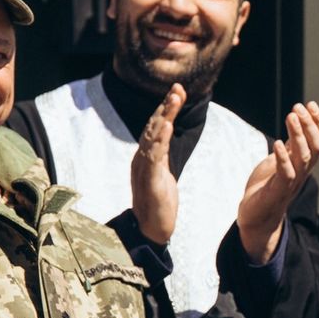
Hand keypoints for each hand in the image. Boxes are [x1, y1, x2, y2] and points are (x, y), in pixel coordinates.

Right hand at [130, 85, 182, 245]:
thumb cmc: (158, 202)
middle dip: (165, 106)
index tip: (177, 91)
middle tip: (177, 88)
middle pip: (153, 127)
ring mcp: (144, 169)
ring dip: (164, 117)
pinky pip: (154, 157)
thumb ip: (163, 155)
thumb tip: (167, 138)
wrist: (151, 229)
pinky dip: (160, 140)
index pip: (155, 127)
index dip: (165, 108)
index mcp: (145, 156)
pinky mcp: (150, 181)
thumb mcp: (163, 174)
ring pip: (153, 137)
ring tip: (174, 100)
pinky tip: (166, 126)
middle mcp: (141, 159)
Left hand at [237, 102, 318, 265]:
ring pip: (304, 157)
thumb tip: (295, 125)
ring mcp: (291, 183)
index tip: (310, 104)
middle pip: (316, 147)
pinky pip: (285, 174)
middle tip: (298, 107)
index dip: (318, 123)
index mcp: (304, 164)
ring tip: (291, 116)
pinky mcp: (277, 192)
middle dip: (309, 125)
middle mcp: (302, 172)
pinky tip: (277, 143)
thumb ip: (289, 146)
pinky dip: (283, 158)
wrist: (256, 219)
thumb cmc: (267, 189)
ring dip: (298, 135)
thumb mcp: (279, 161)